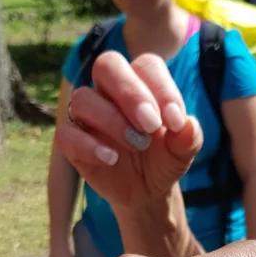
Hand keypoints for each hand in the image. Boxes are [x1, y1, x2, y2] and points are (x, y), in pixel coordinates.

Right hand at [55, 52, 202, 218]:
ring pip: (83, 98)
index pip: (146, 66)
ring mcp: (88, 114)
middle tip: (150, 125)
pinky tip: (111, 159)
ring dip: (112, 121)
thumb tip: (188, 125)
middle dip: (130, 93)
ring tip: (137, 146)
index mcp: (141, 82)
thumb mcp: (182, 152)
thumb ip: (188, 138)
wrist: (147, 191)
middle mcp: (110, 90)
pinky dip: (88, 145)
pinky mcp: (72, 140)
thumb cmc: (163, 159)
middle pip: (107, 65)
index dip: (162, 89)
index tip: (175, 121)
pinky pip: (67, 133)